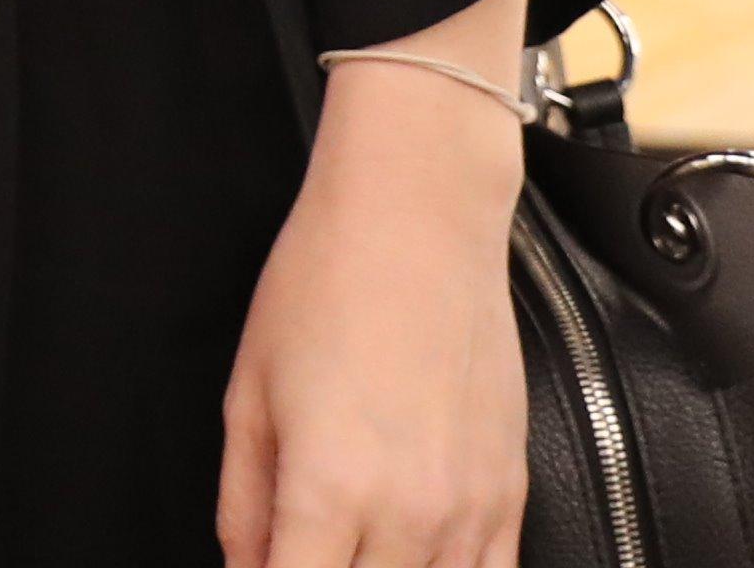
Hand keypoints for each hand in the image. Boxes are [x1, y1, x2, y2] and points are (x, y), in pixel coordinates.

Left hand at [218, 65, 527, 567]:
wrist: (416, 220)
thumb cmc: (324, 286)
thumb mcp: (248, 393)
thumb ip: (243, 502)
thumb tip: (244, 566)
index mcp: (328, 490)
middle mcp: (407, 513)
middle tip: (299, 547)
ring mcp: (468, 509)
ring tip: (351, 546)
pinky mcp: (510, 494)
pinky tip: (412, 558)